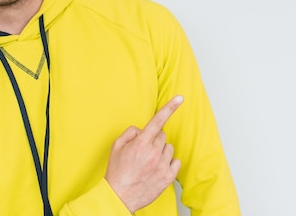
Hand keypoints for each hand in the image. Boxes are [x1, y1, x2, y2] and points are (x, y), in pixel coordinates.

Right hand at [104, 95, 183, 212]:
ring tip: (149, 161)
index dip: (170, 107)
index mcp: (141, 143)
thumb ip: (130, 132)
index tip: (180, 98)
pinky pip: (176, 162)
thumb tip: (141, 130)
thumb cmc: (117, 172)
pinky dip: (168, 163)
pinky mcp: (168, 177)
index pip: (157, 121)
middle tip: (143, 150)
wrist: (119, 196)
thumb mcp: (116, 147)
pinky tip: (157, 168)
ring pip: (169, 148)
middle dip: (154, 139)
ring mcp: (162, 165)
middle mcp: (153, 153)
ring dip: (161, 151)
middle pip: (162, 136)